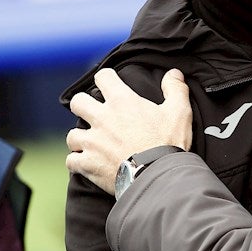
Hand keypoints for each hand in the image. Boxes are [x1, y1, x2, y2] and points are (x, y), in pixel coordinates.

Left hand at [65, 68, 192, 193]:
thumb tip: (174, 73)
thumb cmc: (168, 143)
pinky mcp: (88, 164)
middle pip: (77, 102)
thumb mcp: (179, 112)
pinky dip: (78, 162)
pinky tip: (87, 163)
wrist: (158, 177)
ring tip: (91, 144)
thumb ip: (176, 89)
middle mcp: (102, 118)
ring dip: (80, 139)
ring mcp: (92, 142)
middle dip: (83, 106)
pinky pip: (71, 160)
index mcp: (122, 102)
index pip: (103, 77)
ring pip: (72, 135)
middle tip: (95, 114)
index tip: (111, 85)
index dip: (106, 79)